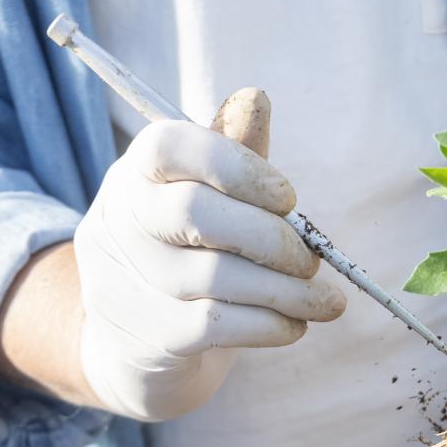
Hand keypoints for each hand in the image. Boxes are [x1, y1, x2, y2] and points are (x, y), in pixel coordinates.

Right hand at [75, 89, 346, 420]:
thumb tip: (255, 98)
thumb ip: (232, 153)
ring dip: (287, 290)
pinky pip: (220, 326)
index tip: (288, 197)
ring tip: (327, 300)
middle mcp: (119, 222)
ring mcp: (126, 282)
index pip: (168, 147)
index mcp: (135, 174)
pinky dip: (271, 325)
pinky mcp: (148, 335)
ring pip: (216, 277)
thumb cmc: (182, 256)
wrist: (130, 348)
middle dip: (271, 237)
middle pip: (195, 214)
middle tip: (312, 258)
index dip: (237, 166)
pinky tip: (295, 325)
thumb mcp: (203, 199)